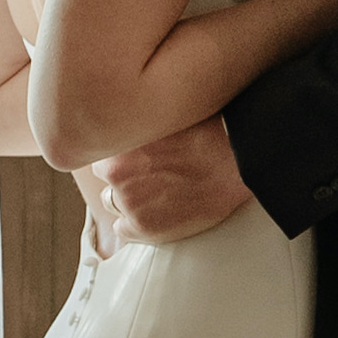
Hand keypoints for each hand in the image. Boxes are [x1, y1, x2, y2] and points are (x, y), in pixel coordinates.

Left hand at [93, 117, 253, 246]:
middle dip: (122, 177)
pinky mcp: (144, 227)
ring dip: (129, 200)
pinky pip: (123, 230)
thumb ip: (140, 119)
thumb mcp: (166, 113)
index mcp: (118, 141)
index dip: (120, 153)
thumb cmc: (209, 132)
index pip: (101, 149)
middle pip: (106, 178)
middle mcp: (116, 173)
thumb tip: (126, 107)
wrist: (236, 164)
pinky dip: (135, 224)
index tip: (134, 155)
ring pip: (113, 204)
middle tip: (149, 173)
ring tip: (156, 193)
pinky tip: (156, 213)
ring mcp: (130, 201)